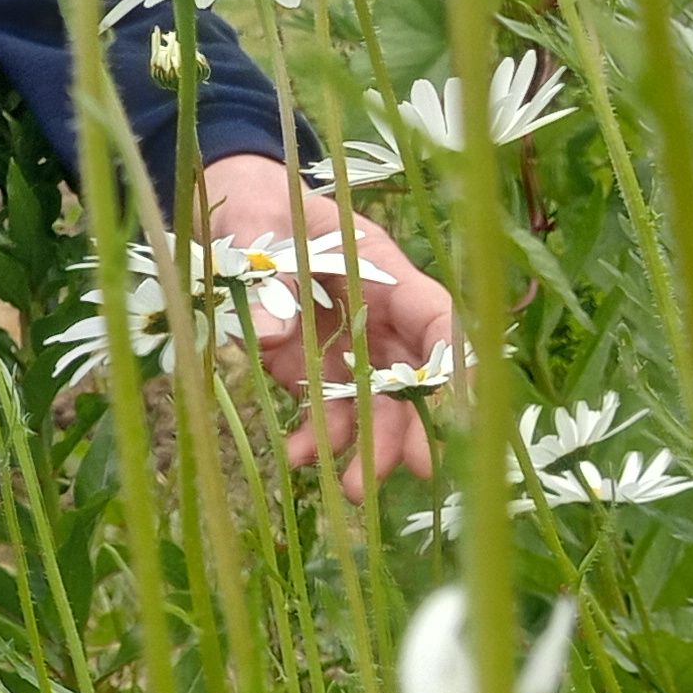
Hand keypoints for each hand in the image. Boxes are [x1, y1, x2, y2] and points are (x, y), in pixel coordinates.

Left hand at [195, 153, 447, 494]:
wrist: (230, 210)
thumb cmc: (258, 203)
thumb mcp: (254, 224)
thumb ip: (265, 271)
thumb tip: (272, 332)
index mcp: (379, 268)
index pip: (435, 317)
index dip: (455, 363)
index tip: (462, 410)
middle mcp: (374, 314)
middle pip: (408, 376)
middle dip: (411, 425)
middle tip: (415, 473)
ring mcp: (344, 345)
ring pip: (373, 404)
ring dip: (366, 446)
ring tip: (350, 489)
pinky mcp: (308, 367)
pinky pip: (324, 410)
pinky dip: (315, 438)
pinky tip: (298, 458)